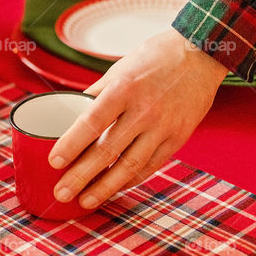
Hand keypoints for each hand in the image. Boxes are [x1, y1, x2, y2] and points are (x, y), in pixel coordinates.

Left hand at [49, 28, 228, 208]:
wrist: (201, 54)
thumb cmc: (155, 59)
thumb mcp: (119, 68)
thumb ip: (96, 94)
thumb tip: (71, 115)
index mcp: (124, 88)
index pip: (91, 122)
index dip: (71, 145)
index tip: (54, 162)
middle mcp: (144, 110)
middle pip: (107, 150)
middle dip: (81, 176)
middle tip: (61, 193)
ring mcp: (163, 127)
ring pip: (129, 166)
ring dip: (105, 187)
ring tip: (85, 201)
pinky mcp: (178, 138)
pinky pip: (150, 166)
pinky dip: (130, 180)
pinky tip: (113, 188)